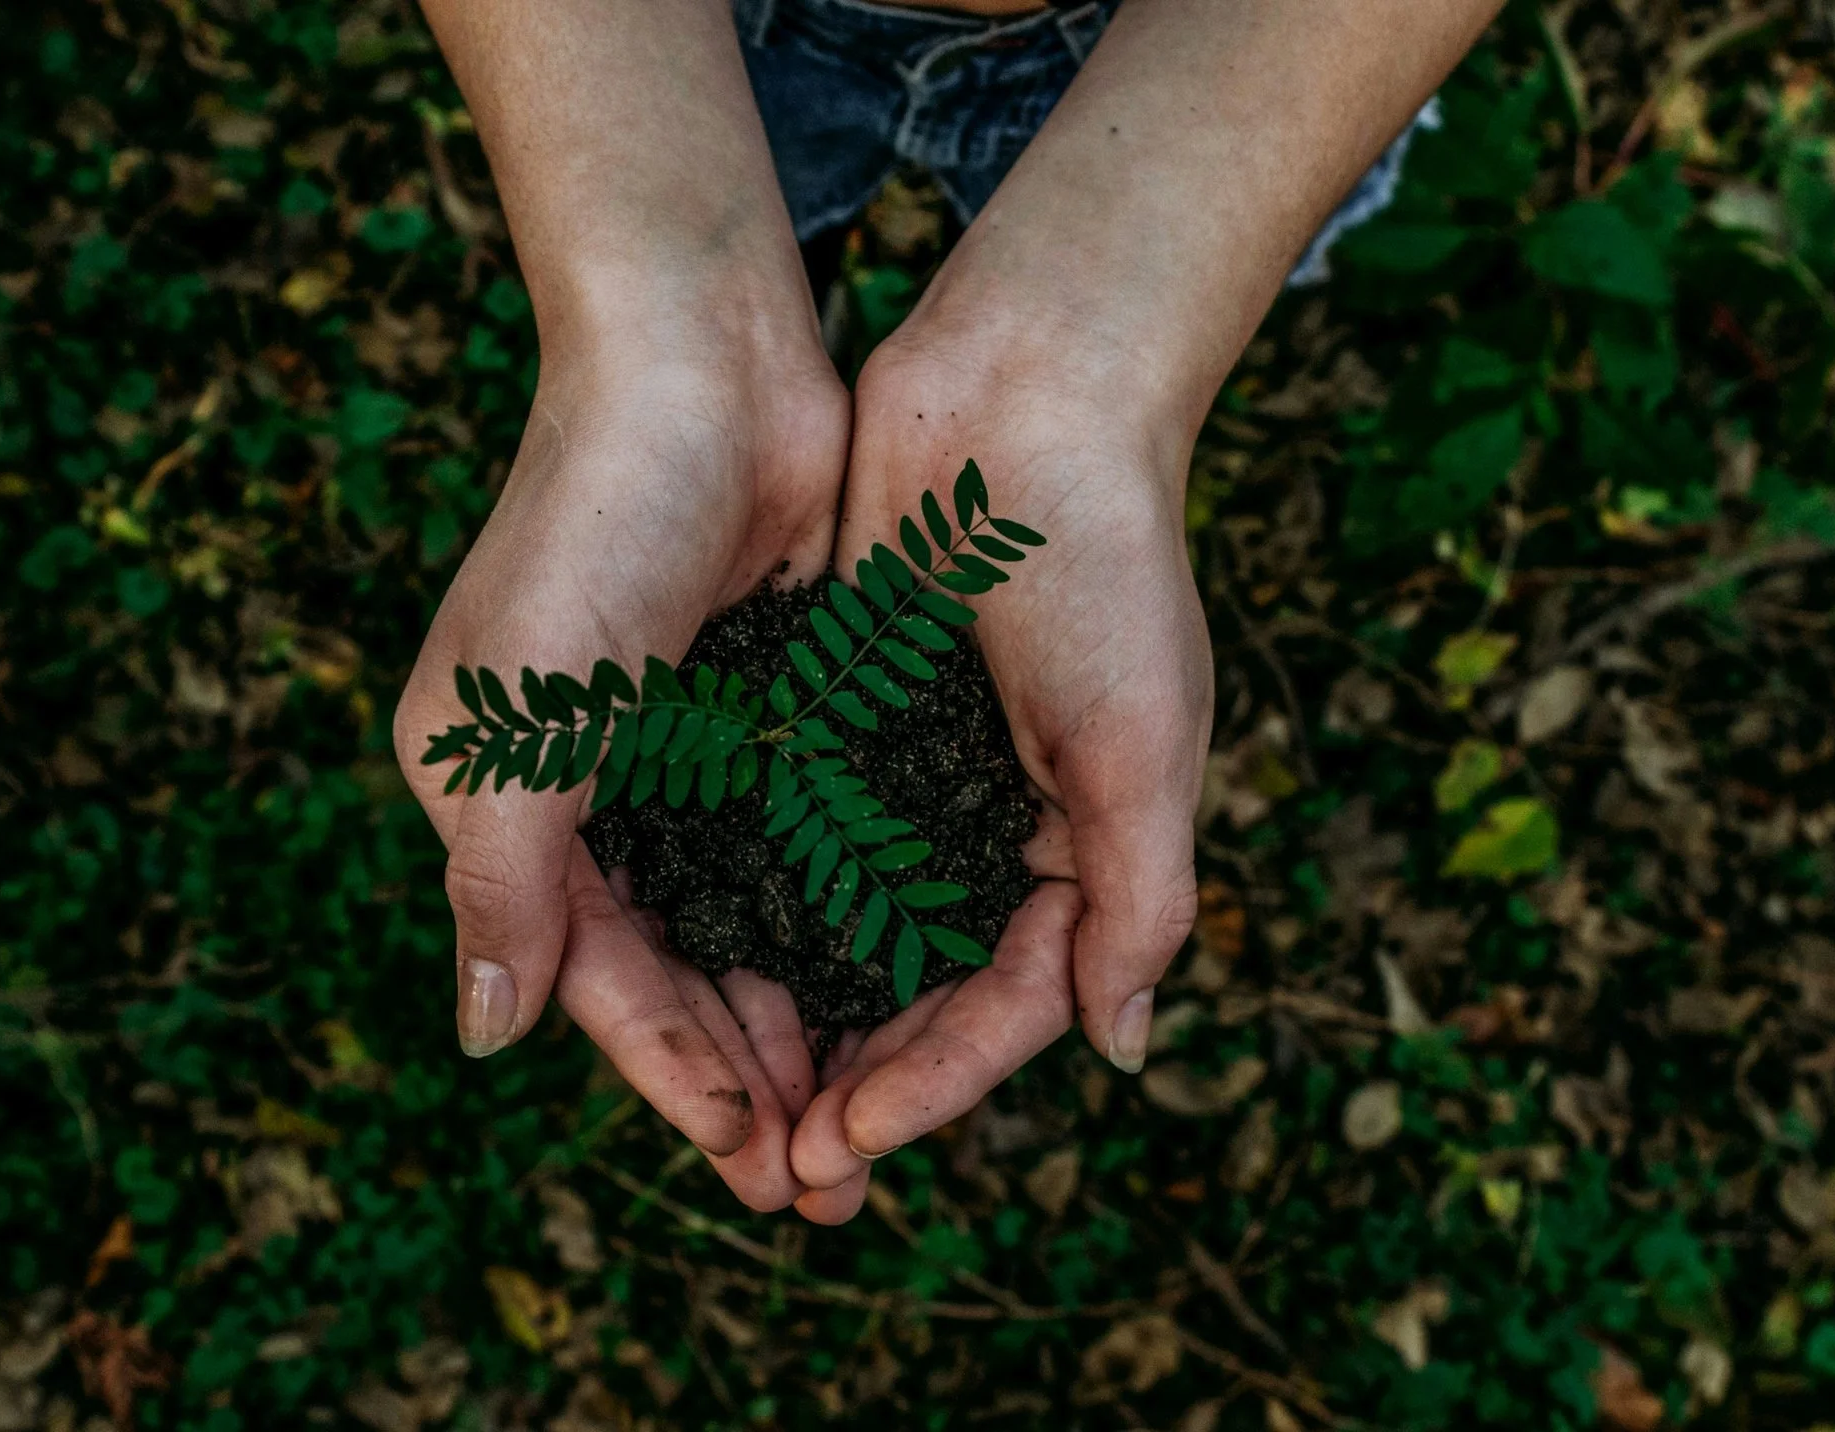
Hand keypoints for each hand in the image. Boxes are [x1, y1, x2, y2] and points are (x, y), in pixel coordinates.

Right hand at [394, 325, 846, 1210]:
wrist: (702, 360)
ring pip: (747, 924)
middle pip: (676, 970)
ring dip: (800, 1018)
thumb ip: (503, 883)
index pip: (595, 976)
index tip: (753, 1163)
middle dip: (746, 1076)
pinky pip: (804, 846)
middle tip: (827, 1182)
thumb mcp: (520, 720)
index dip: (672, 1075)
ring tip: (867, 1116)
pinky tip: (896, 987)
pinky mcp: (769, 710)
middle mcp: (591, 790)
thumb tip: (485, 1040)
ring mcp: (685, 752)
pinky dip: (840, 920)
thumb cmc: (591, 528)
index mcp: (506, 800)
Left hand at [787, 334, 1210, 1218]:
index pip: (1005, 1005)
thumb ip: (1139, 899)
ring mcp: (906, 777)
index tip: (848, 1140)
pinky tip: (690, 964)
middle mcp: (988, 828)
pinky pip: (787, 838)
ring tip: (728, 1105)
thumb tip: (1120, 1050)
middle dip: (854, 1084)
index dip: (933, 1083)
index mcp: (1078, 848)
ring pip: (840, 934)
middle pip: (915, 993)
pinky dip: (750, 905)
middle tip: (779, 1171)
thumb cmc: (1105, 564)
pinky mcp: (834, 718)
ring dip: (792, 1021)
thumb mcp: (1144, 743)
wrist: (1025, 392)